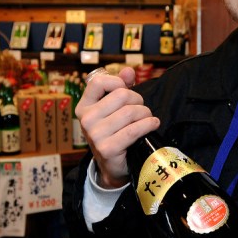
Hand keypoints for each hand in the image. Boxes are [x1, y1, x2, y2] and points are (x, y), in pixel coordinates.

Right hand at [77, 66, 159, 187]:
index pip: (98, 82)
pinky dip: (148, 125)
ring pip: (131, 112)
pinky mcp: (108, 148)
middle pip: (121, 95)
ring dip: (146, 114)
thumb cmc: (114, 133)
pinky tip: (153, 124)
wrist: (112, 166)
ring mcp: (95, 135)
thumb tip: (129, 71)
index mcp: (84, 107)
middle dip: (138, 100)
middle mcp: (86, 120)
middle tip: (142, 110)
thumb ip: (120, 88)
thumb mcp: (113, 110)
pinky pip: (134, 130)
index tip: (127, 90)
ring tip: (148, 119)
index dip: (118, 82)